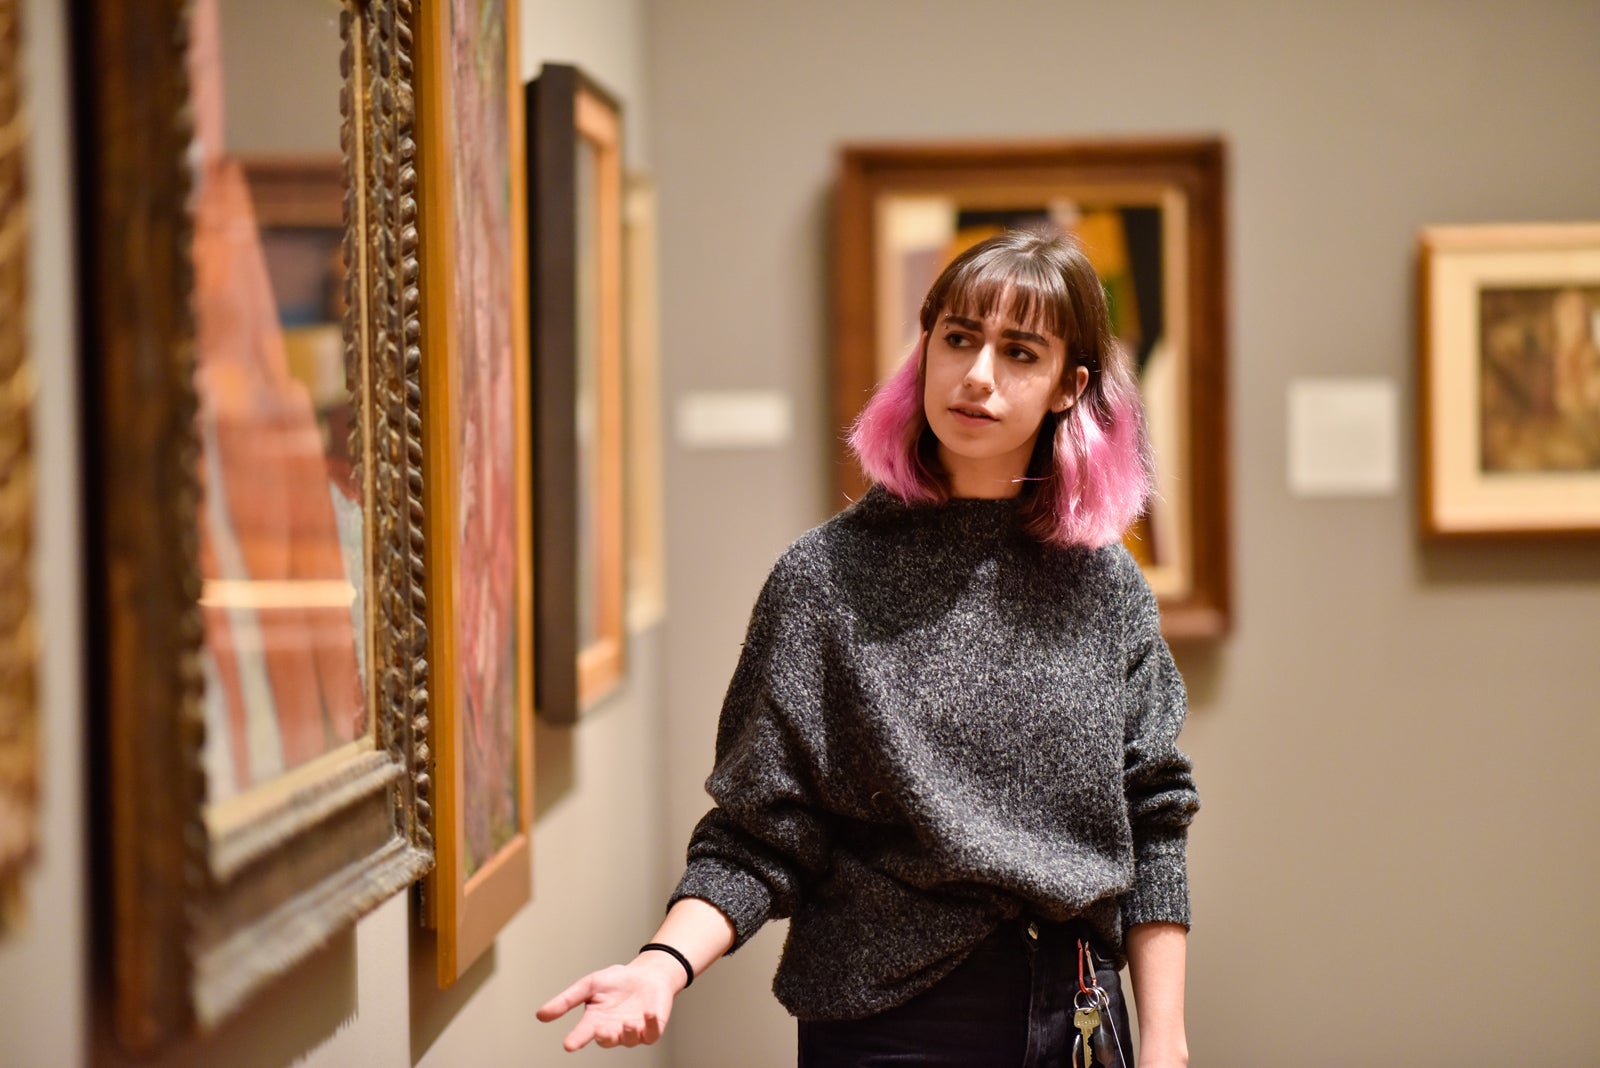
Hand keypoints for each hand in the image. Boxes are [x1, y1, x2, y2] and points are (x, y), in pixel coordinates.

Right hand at [536, 954, 686, 1050]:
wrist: (646, 974)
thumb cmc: (617, 981)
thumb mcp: (589, 985)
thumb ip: (567, 1000)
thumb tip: (540, 1015)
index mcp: (595, 1021)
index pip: (583, 1033)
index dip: (576, 1039)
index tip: (568, 1045)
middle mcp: (613, 1030)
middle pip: (607, 1040)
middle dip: (605, 1037)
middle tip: (602, 1029)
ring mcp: (633, 1031)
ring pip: (629, 1040)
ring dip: (628, 1033)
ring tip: (627, 1022)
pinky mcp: (652, 1029)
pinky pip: (652, 1033)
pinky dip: (651, 1025)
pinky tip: (648, 1014)